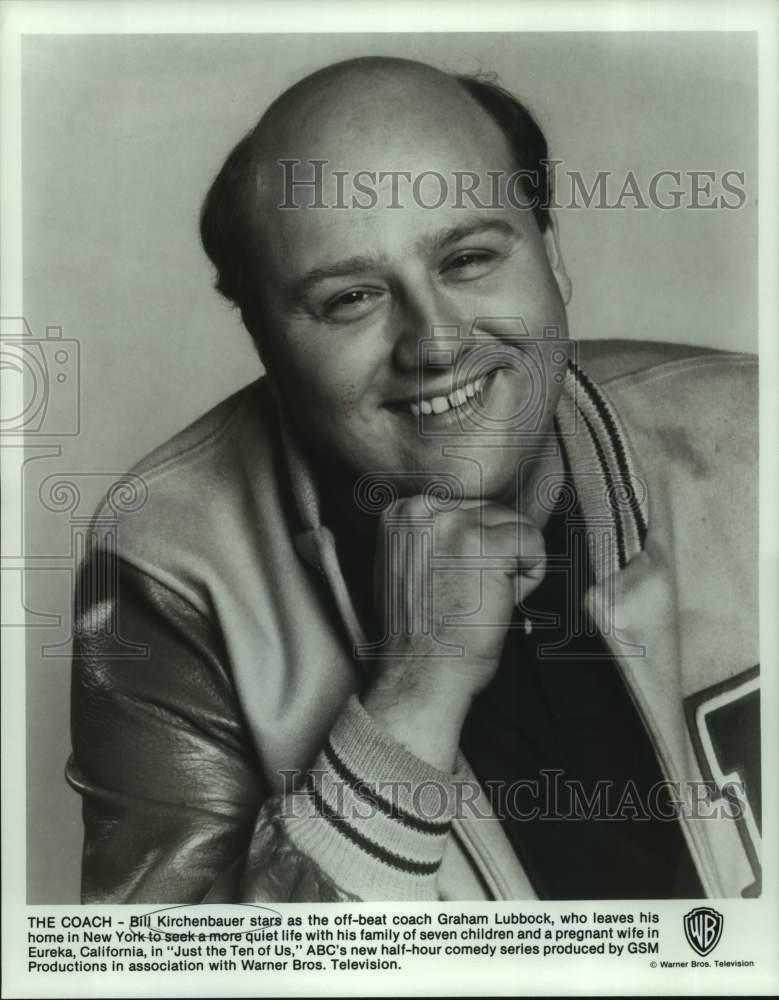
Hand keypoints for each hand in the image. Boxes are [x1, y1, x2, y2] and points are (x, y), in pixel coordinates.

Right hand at [362, 495, 545, 768]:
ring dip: (513, 563)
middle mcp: (423, 508)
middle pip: (492, 513)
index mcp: (401, 511)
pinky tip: (502, 600)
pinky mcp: (485, 545)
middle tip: (471, 595)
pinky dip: (531, 575)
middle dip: (495, 554)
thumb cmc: (419, 630)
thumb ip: (431, 535)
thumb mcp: (405, 566)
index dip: (474, 549)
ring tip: (483, 598)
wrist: (420, 672)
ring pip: (516, 525)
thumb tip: (469, 519)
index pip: (466, 509)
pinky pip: (534, 542)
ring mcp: (454, 523)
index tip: (457, 582)